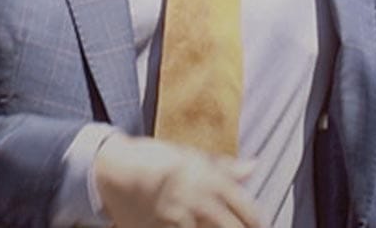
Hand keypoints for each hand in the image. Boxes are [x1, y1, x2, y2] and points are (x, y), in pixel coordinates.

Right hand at [94, 134, 263, 227]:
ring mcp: (181, 218)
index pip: (245, 207)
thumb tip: (254, 165)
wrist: (116, 170)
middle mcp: (198, 198)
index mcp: (208, 177)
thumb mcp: (190, 155)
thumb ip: (224, 166)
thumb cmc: (154, 158)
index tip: (259, 227)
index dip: (256, 222)